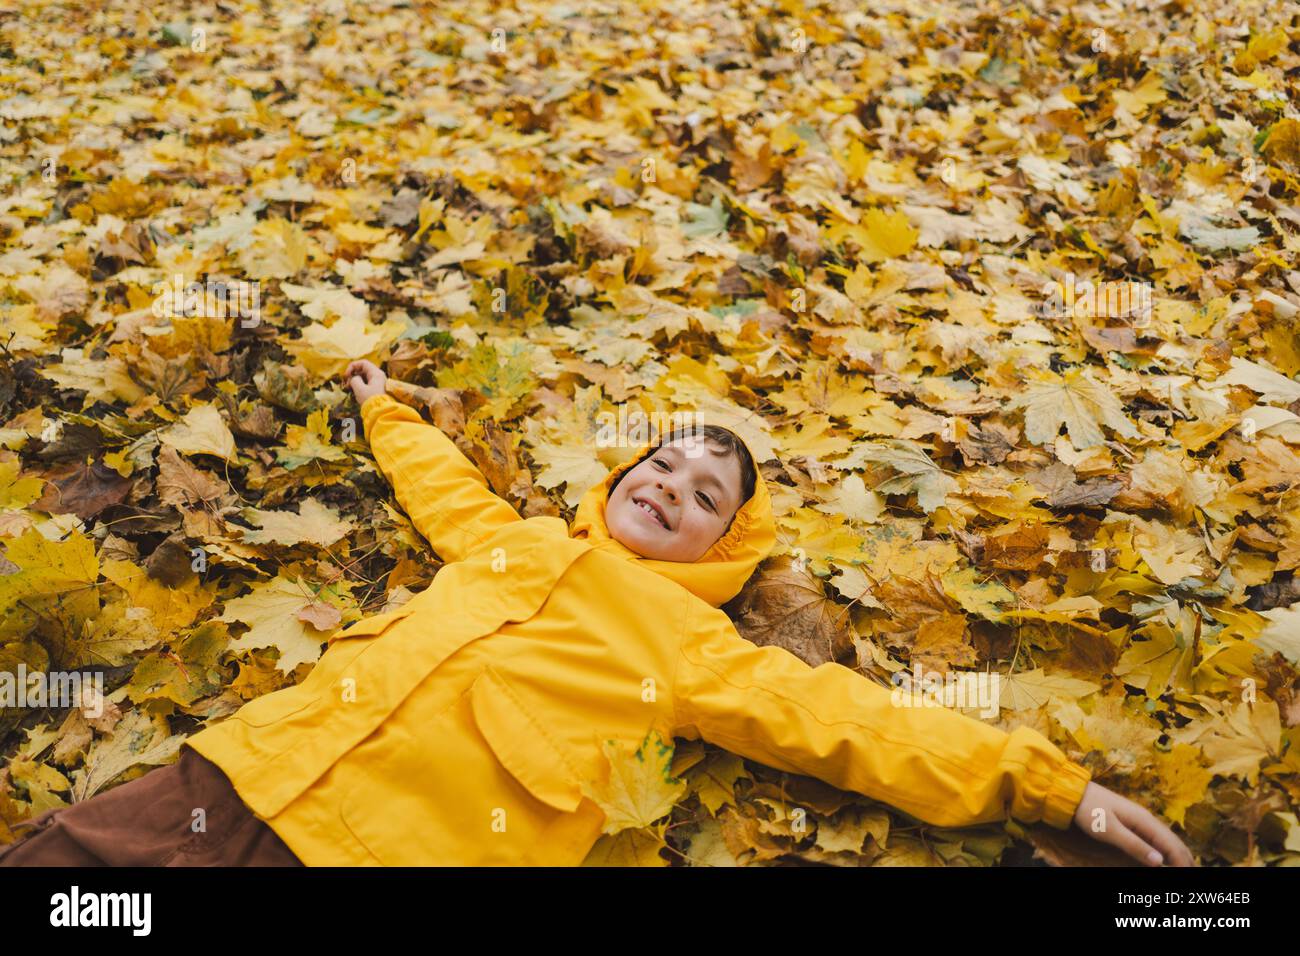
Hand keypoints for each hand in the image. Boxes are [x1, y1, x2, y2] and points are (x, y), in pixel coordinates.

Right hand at [345, 360, 386, 404]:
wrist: (382, 413)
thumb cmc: (371, 400)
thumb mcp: (359, 389)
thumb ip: (354, 380)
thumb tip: (354, 379)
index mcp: (376, 373)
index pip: (363, 363)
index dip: (352, 366)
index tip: (346, 375)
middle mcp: (379, 376)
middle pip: (364, 369)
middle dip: (353, 374)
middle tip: (347, 383)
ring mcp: (379, 383)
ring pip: (365, 377)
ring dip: (356, 381)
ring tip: (350, 388)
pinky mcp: (377, 389)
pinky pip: (367, 384)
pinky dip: (360, 386)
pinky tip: (355, 392)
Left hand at [1072, 781, 1195, 865]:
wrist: (1074, 793)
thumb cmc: (1090, 811)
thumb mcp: (1110, 830)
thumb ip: (1134, 845)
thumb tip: (1160, 862)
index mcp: (1144, 820)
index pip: (1171, 844)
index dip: (1182, 861)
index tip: (1190, 874)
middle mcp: (1147, 819)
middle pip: (1173, 841)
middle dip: (1185, 858)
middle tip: (1194, 873)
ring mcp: (1140, 819)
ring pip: (1167, 838)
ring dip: (1178, 853)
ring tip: (1187, 867)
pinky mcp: (1133, 821)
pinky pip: (1156, 836)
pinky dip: (1167, 847)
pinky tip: (1167, 855)